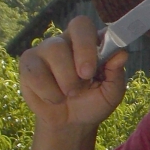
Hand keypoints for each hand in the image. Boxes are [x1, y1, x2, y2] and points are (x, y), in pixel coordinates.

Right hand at [18, 15, 127, 131]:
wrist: (70, 124)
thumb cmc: (92, 103)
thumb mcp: (110, 93)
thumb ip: (116, 73)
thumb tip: (121, 54)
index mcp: (87, 42)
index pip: (82, 25)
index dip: (86, 43)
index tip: (90, 70)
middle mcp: (65, 41)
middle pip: (65, 37)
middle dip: (75, 63)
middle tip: (81, 84)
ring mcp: (44, 50)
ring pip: (52, 52)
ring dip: (64, 81)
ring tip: (69, 95)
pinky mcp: (28, 64)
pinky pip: (34, 73)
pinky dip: (48, 92)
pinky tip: (53, 98)